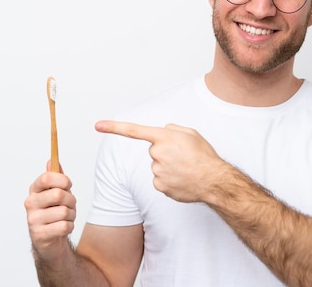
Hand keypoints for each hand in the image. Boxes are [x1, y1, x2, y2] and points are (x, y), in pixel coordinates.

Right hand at [24, 161, 76, 257]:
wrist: (51, 240)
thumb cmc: (55, 212)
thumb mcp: (57, 192)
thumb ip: (56, 177)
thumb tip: (52, 160)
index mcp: (34, 190)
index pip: (47, 178)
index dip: (62, 180)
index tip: (67, 185)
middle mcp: (30, 203)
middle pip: (58, 194)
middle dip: (71, 200)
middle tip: (69, 205)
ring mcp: (33, 220)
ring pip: (64, 211)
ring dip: (71, 215)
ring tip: (65, 218)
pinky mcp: (39, 235)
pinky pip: (64, 226)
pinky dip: (69, 227)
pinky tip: (63, 228)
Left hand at [95, 121, 226, 202]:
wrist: (214, 181)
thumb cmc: (204, 156)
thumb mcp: (191, 133)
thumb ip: (173, 129)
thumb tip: (162, 133)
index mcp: (164, 137)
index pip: (134, 130)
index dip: (114, 127)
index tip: (97, 125)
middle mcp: (157, 153)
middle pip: (154, 150)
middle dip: (165, 152)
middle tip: (183, 157)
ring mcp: (157, 171)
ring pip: (157, 166)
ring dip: (168, 166)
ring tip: (185, 169)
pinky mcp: (159, 186)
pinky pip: (159, 179)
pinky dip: (169, 179)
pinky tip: (182, 179)